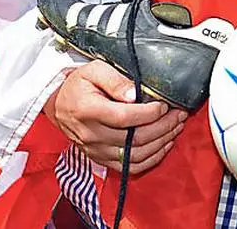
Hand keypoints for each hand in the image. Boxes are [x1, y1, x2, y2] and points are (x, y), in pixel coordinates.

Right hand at [43, 60, 187, 173]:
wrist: (58, 104)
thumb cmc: (78, 85)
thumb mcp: (94, 70)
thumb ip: (115, 79)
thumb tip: (134, 94)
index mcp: (88, 110)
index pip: (124, 117)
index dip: (149, 113)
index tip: (164, 105)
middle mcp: (91, 134)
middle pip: (134, 139)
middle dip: (163, 127)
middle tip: (178, 115)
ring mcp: (95, 149)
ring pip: (135, 155)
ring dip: (161, 143)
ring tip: (175, 128)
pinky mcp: (100, 158)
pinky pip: (129, 166)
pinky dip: (150, 159)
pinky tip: (164, 145)